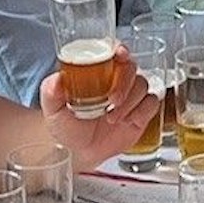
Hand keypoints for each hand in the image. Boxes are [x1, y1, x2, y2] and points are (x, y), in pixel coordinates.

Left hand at [38, 48, 158, 165]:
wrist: (79, 152)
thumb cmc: (66, 126)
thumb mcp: (52, 109)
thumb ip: (51, 92)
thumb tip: (57, 80)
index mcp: (97, 71)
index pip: (113, 52)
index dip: (120, 50)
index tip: (120, 55)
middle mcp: (116, 79)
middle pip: (131, 68)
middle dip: (124, 83)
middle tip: (112, 100)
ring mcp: (131, 95)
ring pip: (143, 85)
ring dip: (130, 102)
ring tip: (112, 118)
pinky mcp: (142, 111)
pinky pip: (152, 103)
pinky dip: (142, 112)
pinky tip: (128, 121)